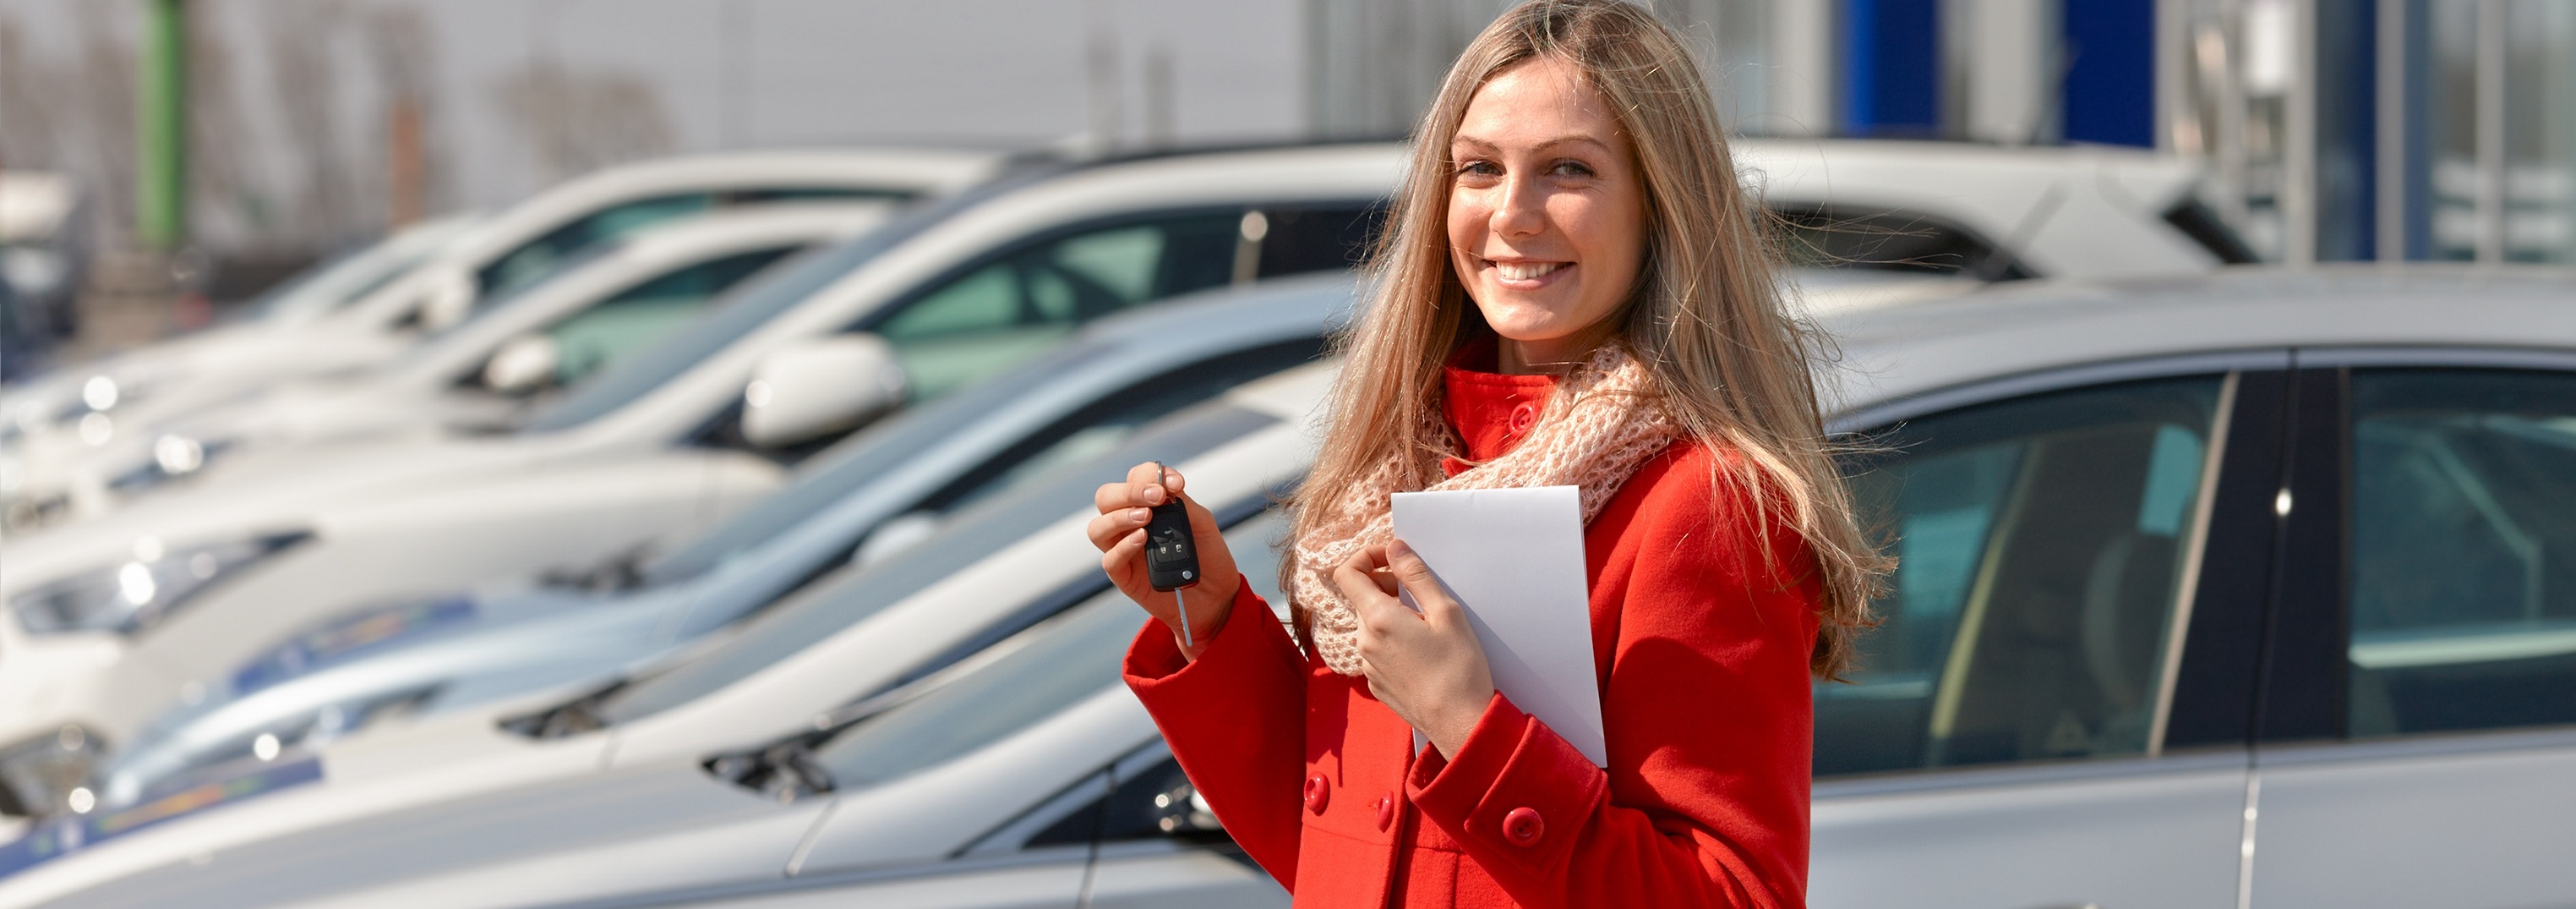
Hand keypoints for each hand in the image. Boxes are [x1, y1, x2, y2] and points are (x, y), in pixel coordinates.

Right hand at [1088, 462, 1240, 659]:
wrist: (1216, 596)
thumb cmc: (1207, 556)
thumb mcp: (1202, 524)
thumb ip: (1183, 503)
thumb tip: (1165, 485)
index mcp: (1147, 504)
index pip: (1134, 478)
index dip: (1150, 474)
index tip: (1176, 483)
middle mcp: (1129, 523)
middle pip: (1106, 498)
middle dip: (1129, 491)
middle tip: (1156, 497)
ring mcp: (1123, 549)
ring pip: (1097, 527)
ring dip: (1119, 516)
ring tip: (1146, 517)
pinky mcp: (1124, 576)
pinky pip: (1110, 559)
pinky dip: (1124, 546)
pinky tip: (1143, 539)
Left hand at [1334, 540, 1495, 756]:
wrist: (1460, 724)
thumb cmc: (1459, 668)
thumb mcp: (1445, 612)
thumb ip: (1415, 575)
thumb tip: (1394, 547)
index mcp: (1377, 619)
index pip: (1347, 573)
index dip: (1366, 556)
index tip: (1393, 559)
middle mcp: (1364, 642)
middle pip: (1361, 598)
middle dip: (1385, 586)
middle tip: (1420, 592)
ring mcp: (1367, 666)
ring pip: (1370, 625)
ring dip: (1391, 614)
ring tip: (1426, 625)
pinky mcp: (1376, 684)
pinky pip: (1377, 650)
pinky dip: (1393, 639)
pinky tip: (1422, 651)